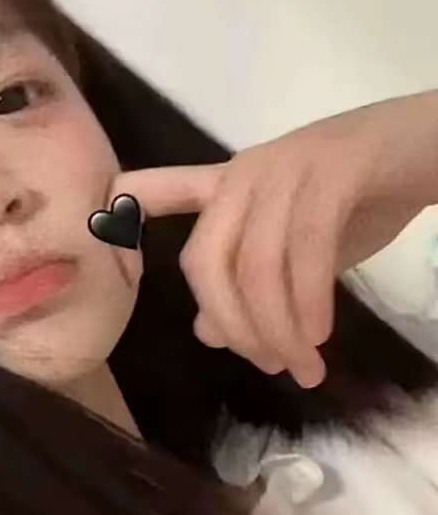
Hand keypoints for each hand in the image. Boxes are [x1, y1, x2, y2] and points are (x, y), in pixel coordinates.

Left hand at [113, 89, 437, 388]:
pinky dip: (308, 301)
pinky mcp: (331, 171)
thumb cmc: (358, 199)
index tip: (109, 265)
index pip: (153, 190)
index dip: (117, 217)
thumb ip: (249, 284)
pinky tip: (319, 334)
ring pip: (255, 263)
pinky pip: (304, 249)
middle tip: (266, 364)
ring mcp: (283, 168)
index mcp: (224, 187)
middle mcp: (242, 174)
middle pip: (203, 259)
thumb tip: (206, 332)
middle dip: (231, 323)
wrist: (429, 148)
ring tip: (303, 366)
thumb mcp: (294, 250)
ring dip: (277, 326)